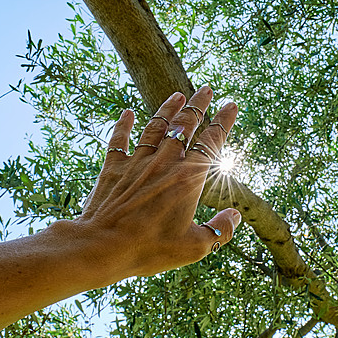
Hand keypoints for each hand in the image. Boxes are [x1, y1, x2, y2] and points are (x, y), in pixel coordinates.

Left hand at [67, 86, 240, 281]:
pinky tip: (126, 113)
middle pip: (185, 125)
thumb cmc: (150, 249)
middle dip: (198, 104)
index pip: (212, 141)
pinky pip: (119, 140)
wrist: (102, 246)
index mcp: (190, 178)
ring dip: (167, 109)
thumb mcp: (194, 247)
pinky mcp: (113, 167)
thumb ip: (219, 231)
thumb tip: (234, 217)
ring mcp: (138, 162)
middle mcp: (165, 162)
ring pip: (156, 126)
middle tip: (206, 88)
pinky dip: (123, 125)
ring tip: (177, 95)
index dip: (224, 121)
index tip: (231, 105)